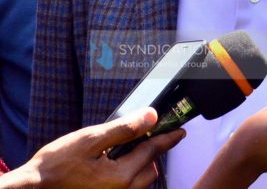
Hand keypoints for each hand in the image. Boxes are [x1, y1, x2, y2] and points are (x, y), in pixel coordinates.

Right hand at [1, 108, 184, 188]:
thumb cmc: (55, 167)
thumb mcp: (90, 140)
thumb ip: (123, 129)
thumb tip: (151, 117)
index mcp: (121, 177)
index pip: (152, 151)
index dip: (167, 137)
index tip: (180, 131)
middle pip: (149, 168)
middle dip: (151, 151)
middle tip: (149, 135)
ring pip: (139, 180)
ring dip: (140, 164)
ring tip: (128, 148)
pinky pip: (126, 186)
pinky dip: (127, 173)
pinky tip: (113, 163)